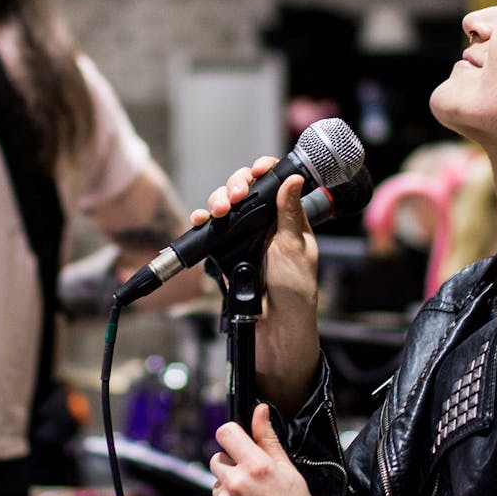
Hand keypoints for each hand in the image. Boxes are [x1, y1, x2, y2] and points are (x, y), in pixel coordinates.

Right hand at [194, 158, 320, 408]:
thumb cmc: (295, 290)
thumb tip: (293, 179)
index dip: (264, 172)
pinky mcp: (225, 253)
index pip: (274, 184)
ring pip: (225, 207)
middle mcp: (264, 224)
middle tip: (236, 196)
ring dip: (218, 201)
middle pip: (245, 191)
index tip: (259, 170)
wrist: (274, 325)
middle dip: (236, 186)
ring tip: (219, 210)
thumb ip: (289, 212)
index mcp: (287, 219)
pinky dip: (203, 222)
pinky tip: (202, 219)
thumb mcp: (295, 247)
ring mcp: (244, 238)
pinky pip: (211, 231)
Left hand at [209, 404, 330, 495]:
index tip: (240, 442)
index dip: (233, 434)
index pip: (226, 432)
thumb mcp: (289, 473)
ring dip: (230, 488)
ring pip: (217, 484)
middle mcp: (234, 484)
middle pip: (218, 458)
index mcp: (255, 467)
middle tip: (255, 479)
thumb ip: (268, 440)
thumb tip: (259, 411)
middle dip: (233, 464)